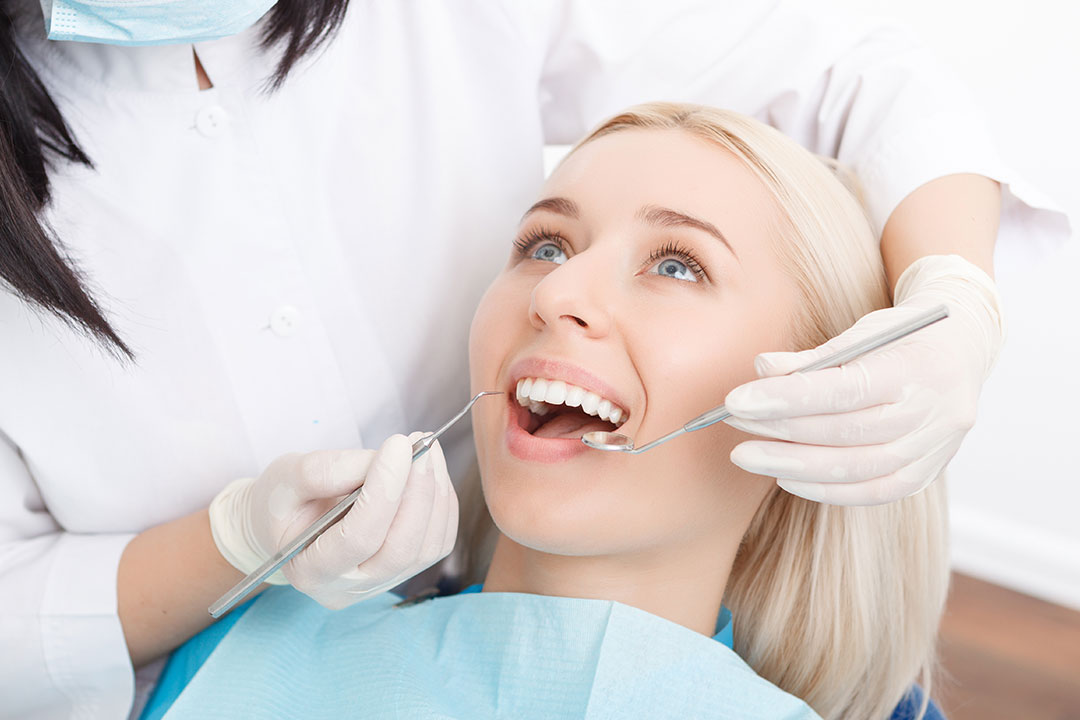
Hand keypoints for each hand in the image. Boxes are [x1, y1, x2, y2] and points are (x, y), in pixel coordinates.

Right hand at [209, 433, 457, 608]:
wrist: (287, 522)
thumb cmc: (281, 501)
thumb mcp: (286, 478)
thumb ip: (324, 471)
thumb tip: (382, 460)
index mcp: (310, 571)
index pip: (358, 537)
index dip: (384, 490)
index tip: (398, 444)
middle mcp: (349, 588)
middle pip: (400, 549)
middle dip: (418, 492)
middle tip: (421, 445)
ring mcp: (381, 584)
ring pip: (427, 547)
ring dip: (435, 493)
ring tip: (428, 450)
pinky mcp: (405, 571)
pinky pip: (438, 542)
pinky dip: (443, 504)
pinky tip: (431, 472)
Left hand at [722, 255, 1003, 505]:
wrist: (964, 350)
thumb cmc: (901, 337)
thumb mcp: (862, 331)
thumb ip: (813, 356)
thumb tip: (761, 369)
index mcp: (914, 367)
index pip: (842, 389)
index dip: (785, 398)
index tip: (736, 400)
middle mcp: (931, 412)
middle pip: (844, 432)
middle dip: (779, 431)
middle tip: (733, 424)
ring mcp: (934, 448)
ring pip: (856, 468)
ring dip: (793, 465)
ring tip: (749, 454)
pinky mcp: (927, 472)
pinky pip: (872, 491)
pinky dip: (825, 489)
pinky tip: (785, 477)